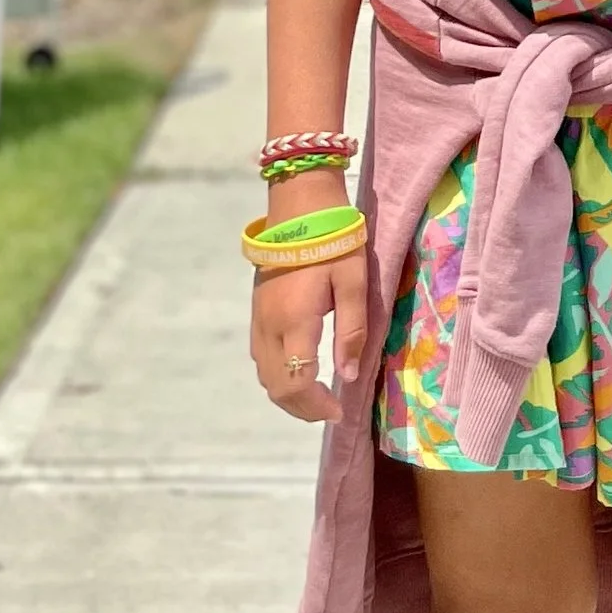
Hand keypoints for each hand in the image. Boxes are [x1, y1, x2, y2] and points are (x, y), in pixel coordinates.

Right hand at [251, 253, 368, 426]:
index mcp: (294, 321)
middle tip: (330, 409)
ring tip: (317, 395)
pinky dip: (278, 375)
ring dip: (288, 394)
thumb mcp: (354, 281)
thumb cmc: (334, 239)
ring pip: (265, 375)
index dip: (316, 406)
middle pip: (277, 387)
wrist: (300, 202)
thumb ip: (352, 331)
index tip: (340, 409)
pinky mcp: (257, 310)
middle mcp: (269, 326)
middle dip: (303, 408)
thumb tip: (348, 376)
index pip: (297, 383)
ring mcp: (258, 318)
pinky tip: (301, 369)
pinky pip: (261, 357)